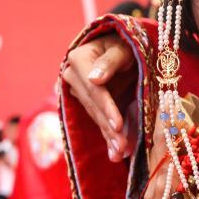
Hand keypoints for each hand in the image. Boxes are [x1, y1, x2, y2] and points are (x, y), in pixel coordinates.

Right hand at [61, 33, 136, 160]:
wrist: (122, 47)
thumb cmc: (125, 43)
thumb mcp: (122, 47)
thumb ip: (110, 62)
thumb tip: (95, 79)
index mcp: (78, 59)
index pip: (93, 88)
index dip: (105, 107)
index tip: (118, 124)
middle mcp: (72, 76)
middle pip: (92, 106)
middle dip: (108, 126)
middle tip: (122, 146)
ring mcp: (78, 91)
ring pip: (94, 116)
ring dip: (108, 136)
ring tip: (121, 153)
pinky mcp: (88, 102)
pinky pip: (98, 121)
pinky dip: (108, 137)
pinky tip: (115, 155)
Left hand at [142, 115, 198, 198]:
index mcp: (164, 182)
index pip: (163, 144)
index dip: (167, 123)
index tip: (171, 104)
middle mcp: (155, 187)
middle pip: (158, 152)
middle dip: (165, 131)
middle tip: (173, 111)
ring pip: (159, 165)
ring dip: (167, 147)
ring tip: (177, 130)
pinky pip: (163, 178)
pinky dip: (171, 165)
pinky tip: (181, 160)